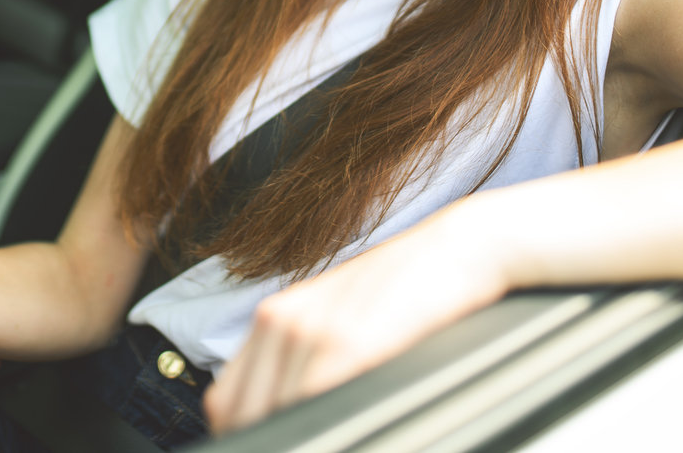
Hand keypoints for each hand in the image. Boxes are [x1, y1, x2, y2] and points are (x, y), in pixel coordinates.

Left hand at [203, 200, 510, 432]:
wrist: (456, 249)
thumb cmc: (406, 290)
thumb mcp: (338, 320)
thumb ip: (301, 361)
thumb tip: (284, 410)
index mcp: (274, 317)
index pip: (226, 400)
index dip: (247, 431)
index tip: (274, 440)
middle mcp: (281, 320)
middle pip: (242, 414)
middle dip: (268, 437)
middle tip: (307, 442)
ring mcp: (310, 330)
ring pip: (272, 414)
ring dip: (299, 435)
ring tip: (332, 437)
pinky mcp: (347, 344)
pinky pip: (310, 403)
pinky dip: (322, 429)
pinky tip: (349, 429)